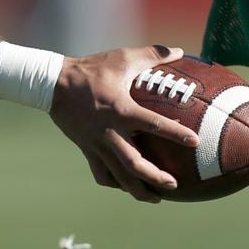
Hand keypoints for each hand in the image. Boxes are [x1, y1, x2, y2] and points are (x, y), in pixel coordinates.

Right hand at [48, 44, 199, 202]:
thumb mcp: (121, 58)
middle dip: (156, 177)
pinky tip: (126, 185)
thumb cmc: (91, 70)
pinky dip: (115, 182)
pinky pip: (101, 173)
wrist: (52, 85)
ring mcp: (97, 144)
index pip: (154, 125)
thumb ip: (151, 55)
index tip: (195, 142)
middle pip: (134, 164)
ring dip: (138, 189)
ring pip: (118, 175)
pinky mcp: (87, 150)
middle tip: (174, 184)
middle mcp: (110, 131)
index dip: (176, 134)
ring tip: (156, 198)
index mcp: (122, 110)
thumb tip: (178, 50)